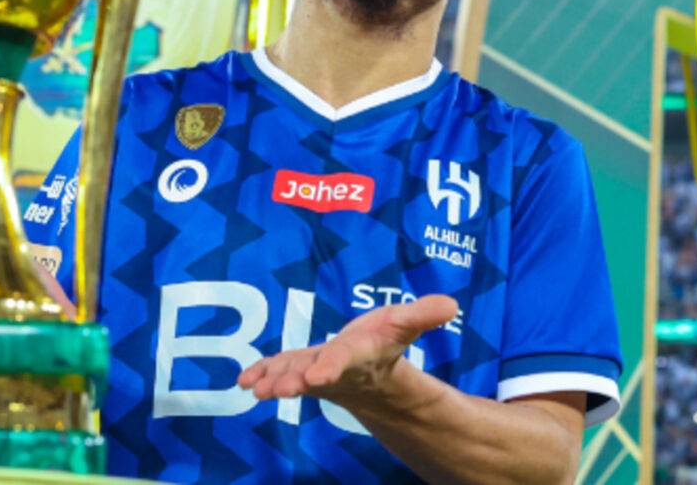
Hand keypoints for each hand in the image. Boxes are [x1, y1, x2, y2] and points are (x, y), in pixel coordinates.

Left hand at [237, 295, 457, 404]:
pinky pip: (280, 371)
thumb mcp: (403, 325)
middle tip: (278, 390)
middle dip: (296, 381)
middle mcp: (336, 367)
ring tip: (256, 390)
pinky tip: (245, 381)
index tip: (316, 378)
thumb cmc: (384, 342)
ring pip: (294, 375)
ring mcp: (315, 370)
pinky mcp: (300, 368)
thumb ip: (422, 315)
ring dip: (275, 381)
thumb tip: (451, 305)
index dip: (331, 367)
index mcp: (360, 354)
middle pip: (315, 373)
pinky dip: (263, 374)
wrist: (371, 376)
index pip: (345, 359)